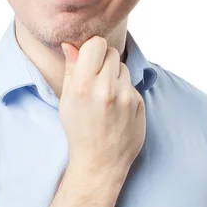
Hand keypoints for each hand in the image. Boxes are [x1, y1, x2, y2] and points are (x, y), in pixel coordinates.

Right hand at [60, 36, 145, 183]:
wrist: (100, 162)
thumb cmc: (79, 130)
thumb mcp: (67, 100)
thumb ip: (71, 69)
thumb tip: (70, 45)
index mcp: (83, 85)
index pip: (96, 44)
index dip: (92, 49)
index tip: (89, 59)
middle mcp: (106, 88)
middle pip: (112, 52)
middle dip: (104, 61)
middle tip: (97, 79)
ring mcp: (126, 96)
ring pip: (123, 67)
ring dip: (115, 76)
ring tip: (106, 96)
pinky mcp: (139, 103)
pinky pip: (131, 84)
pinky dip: (124, 91)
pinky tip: (117, 108)